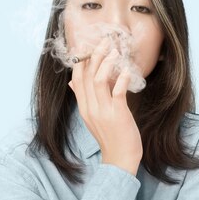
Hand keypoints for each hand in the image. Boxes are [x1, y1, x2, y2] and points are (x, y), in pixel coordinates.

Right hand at [68, 34, 142, 172]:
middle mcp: (90, 107)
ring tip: (115, 51)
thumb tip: (72, 82)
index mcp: (84, 107)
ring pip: (98, 80)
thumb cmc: (111, 137)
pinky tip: (126, 71)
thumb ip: (84, 98)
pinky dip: (121, 79)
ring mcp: (102, 111)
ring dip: (106, 63)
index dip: (81, 59)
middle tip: (105, 40)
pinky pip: (117, 92)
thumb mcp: (92, 117)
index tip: (87, 44)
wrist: (120, 159)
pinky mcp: (117, 114)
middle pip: (87, 75)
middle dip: (95, 55)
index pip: (77, 78)